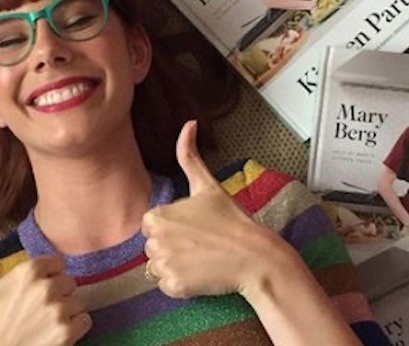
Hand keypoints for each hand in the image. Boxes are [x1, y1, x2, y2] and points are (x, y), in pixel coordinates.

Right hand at [0, 218, 91, 345]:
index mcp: (27, 271)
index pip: (55, 263)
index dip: (46, 276)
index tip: (33, 291)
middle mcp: (46, 288)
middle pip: (68, 281)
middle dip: (57, 294)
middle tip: (36, 310)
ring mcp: (58, 311)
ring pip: (78, 300)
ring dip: (67, 311)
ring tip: (45, 323)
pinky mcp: (67, 333)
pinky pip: (85, 320)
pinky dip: (75, 328)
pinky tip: (55, 333)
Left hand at [142, 120, 284, 298]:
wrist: (257, 257)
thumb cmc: (233, 221)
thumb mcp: (208, 186)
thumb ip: (190, 156)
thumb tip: (188, 123)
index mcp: (157, 215)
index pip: (152, 225)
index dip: (173, 227)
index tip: (194, 228)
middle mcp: (154, 240)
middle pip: (153, 246)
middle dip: (173, 247)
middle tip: (201, 244)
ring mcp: (164, 264)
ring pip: (158, 267)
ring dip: (176, 265)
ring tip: (202, 258)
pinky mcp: (174, 286)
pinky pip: (167, 286)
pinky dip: (182, 284)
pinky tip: (201, 274)